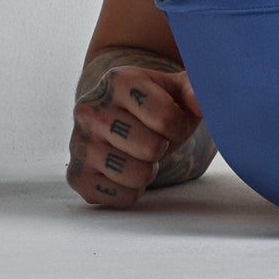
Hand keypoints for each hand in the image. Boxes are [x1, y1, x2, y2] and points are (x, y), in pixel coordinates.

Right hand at [67, 57, 204, 207]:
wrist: (121, 118)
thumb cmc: (156, 104)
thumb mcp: (176, 89)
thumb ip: (195, 90)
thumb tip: (201, 103)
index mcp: (118, 80)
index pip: (166, 117)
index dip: (179, 125)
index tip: (173, 121)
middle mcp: (90, 109)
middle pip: (151, 148)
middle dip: (162, 148)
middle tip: (155, 140)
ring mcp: (79, 143)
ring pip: (135, 175)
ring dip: (149, 170)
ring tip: (141, 155)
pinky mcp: (76, 176)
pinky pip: (120, 197)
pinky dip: (132, 190)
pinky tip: (125, 171)